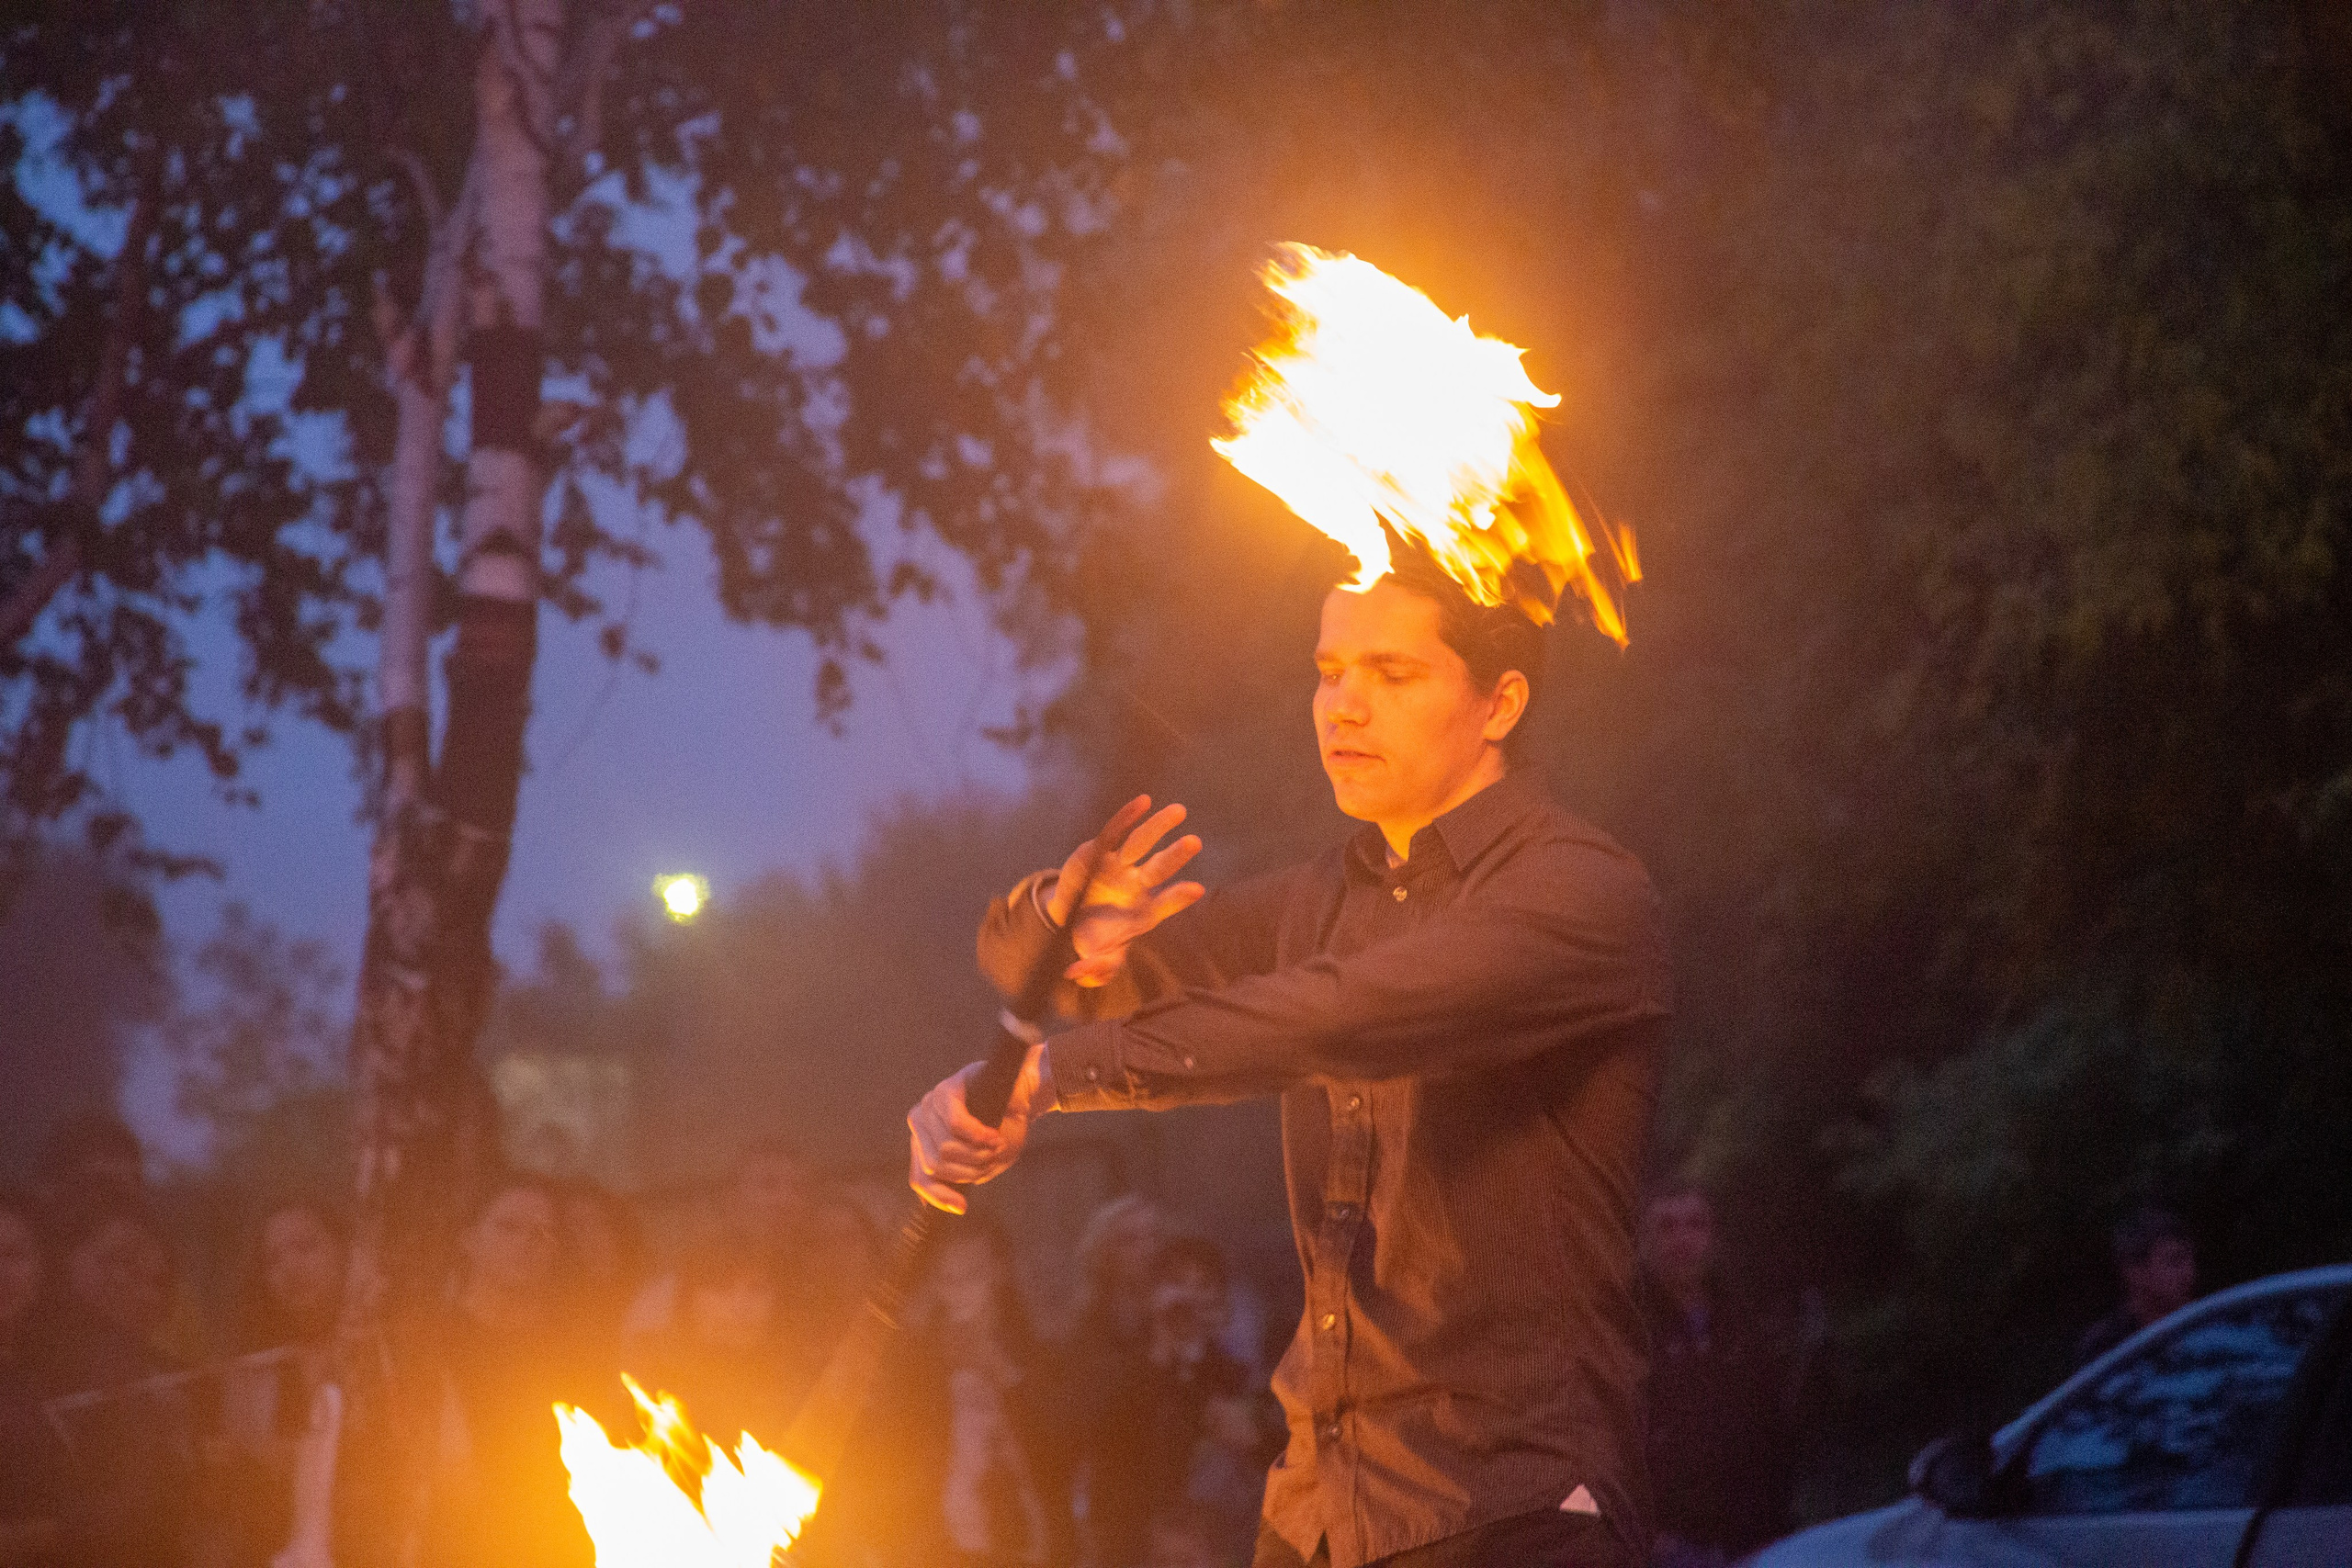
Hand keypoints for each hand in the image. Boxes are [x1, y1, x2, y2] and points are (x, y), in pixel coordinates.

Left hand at [907, 1044, 1053, 1213]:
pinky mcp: (946, 1091)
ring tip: (996, 1145)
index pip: (919, 1178)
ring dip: (977, 1154)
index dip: (938, 1196)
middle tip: (992, 1158)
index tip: (963, 1207)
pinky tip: (994, 1137)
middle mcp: (919, 1123)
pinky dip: (979, 1137)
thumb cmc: (1001, 1129)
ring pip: (945, 1149)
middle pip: (934, 1165)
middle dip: (969, 1169)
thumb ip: (964, 1179)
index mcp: (923, 1143)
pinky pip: (956, 1125)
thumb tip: (954, 1206)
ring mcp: (929, 1105)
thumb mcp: (981, 1163)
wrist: (1021, 1095)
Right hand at [1046, 794, 1205, 986]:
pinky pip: (1114, 832)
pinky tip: (1144, 801)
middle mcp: (1135, 887)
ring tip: (1179, 811)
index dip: (1178, 898)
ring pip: (1141, 844)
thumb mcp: (1096, 960)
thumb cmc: (1095, 940)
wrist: (1073, 921)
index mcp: (1142, 913)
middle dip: (1175, 855)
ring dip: (1158, 827)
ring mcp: (1120, 868)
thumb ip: (1095, 969)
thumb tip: (1080, 972)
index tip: (1195, 889)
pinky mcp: (1099, 853)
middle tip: (1195, 842)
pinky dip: (1127, 817)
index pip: (1165, 905)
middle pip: (1158, 868)